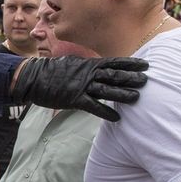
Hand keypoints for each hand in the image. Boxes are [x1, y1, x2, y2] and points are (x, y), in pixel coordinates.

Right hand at [9, 56, 148, 120]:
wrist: (33, 78)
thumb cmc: (52, 71)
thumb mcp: (72, 63)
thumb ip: (86, 66)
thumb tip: (97, 67)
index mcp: (89, 65)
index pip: (114, 62)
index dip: (130, 63)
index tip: (145, 64)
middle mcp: (88, 74)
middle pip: (114, 75)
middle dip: (131, 77)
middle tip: (146, 81)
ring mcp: (82, 86)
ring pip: (107, 90)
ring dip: (122, 94)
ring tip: (136, 98)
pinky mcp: (75, 99)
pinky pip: (93, 107)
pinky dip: (106, 113)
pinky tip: (117, 119)